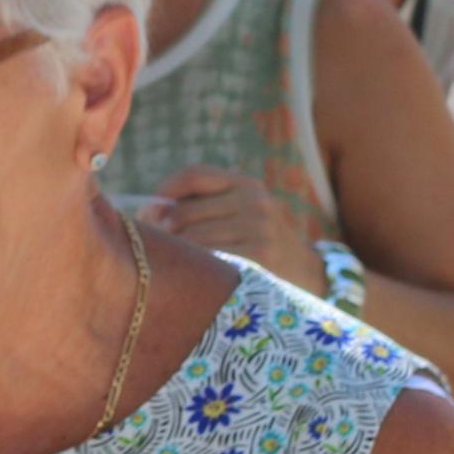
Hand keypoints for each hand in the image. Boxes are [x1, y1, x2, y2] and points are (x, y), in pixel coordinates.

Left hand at [155, 166, 322, 290]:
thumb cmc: (256, 244)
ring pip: (189, 240)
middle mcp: (255, 201)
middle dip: (163, 233)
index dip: (163, 192)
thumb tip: (146, 213)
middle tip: (163, 251)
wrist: (307, 275)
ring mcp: (258, 228)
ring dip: (176, 256)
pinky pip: (205, 261)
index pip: (194, 175)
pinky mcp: (258, 256)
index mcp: (247, 184)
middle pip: (182, 213)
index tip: (149, 213)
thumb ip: (197, 207)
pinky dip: (193, 270)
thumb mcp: (239, 214)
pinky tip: (197, 278)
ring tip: (182, 267)